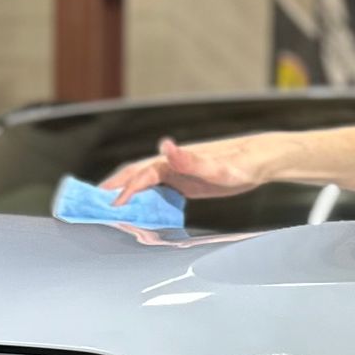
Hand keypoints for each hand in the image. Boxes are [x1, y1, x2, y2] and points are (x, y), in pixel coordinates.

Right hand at [99, 135, 268, 205]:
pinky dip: (145, 198)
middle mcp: (172, 164)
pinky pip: (159, 190)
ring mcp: (178, 173)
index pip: (141, 175)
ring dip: (127, 192)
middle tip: (93, 201)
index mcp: (174, 161)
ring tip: (109, 205)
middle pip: (136, 174)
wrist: (261, 160)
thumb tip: (165, 145)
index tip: (110, 206)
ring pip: (145, 182)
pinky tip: (142, 209)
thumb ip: (191, 159)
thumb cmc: (241, 165)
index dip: (125, 190)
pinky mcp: (187, 183)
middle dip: (115, 187)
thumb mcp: (218, 167)